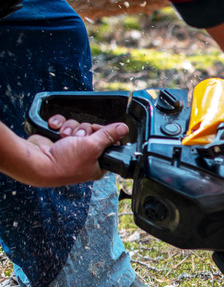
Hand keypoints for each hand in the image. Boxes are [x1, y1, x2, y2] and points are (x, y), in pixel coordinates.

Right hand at [5, 115, 128, 186]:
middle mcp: (85, 156)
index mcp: (97, 163)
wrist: (36, 162)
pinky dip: (59, 124)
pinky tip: (55, 129)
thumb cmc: (64, 163)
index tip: (98, 131)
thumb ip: (108, 136)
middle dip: (84, 130)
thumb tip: (124, 129)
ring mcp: (70, 148)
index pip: (109, 143)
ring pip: (78, 127)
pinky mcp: (58, 140)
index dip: (104, 134)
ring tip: (64, 137)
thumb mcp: (93, 147)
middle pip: (93, 132)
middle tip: (79, 137)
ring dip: (70, 128)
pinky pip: (63, 124)